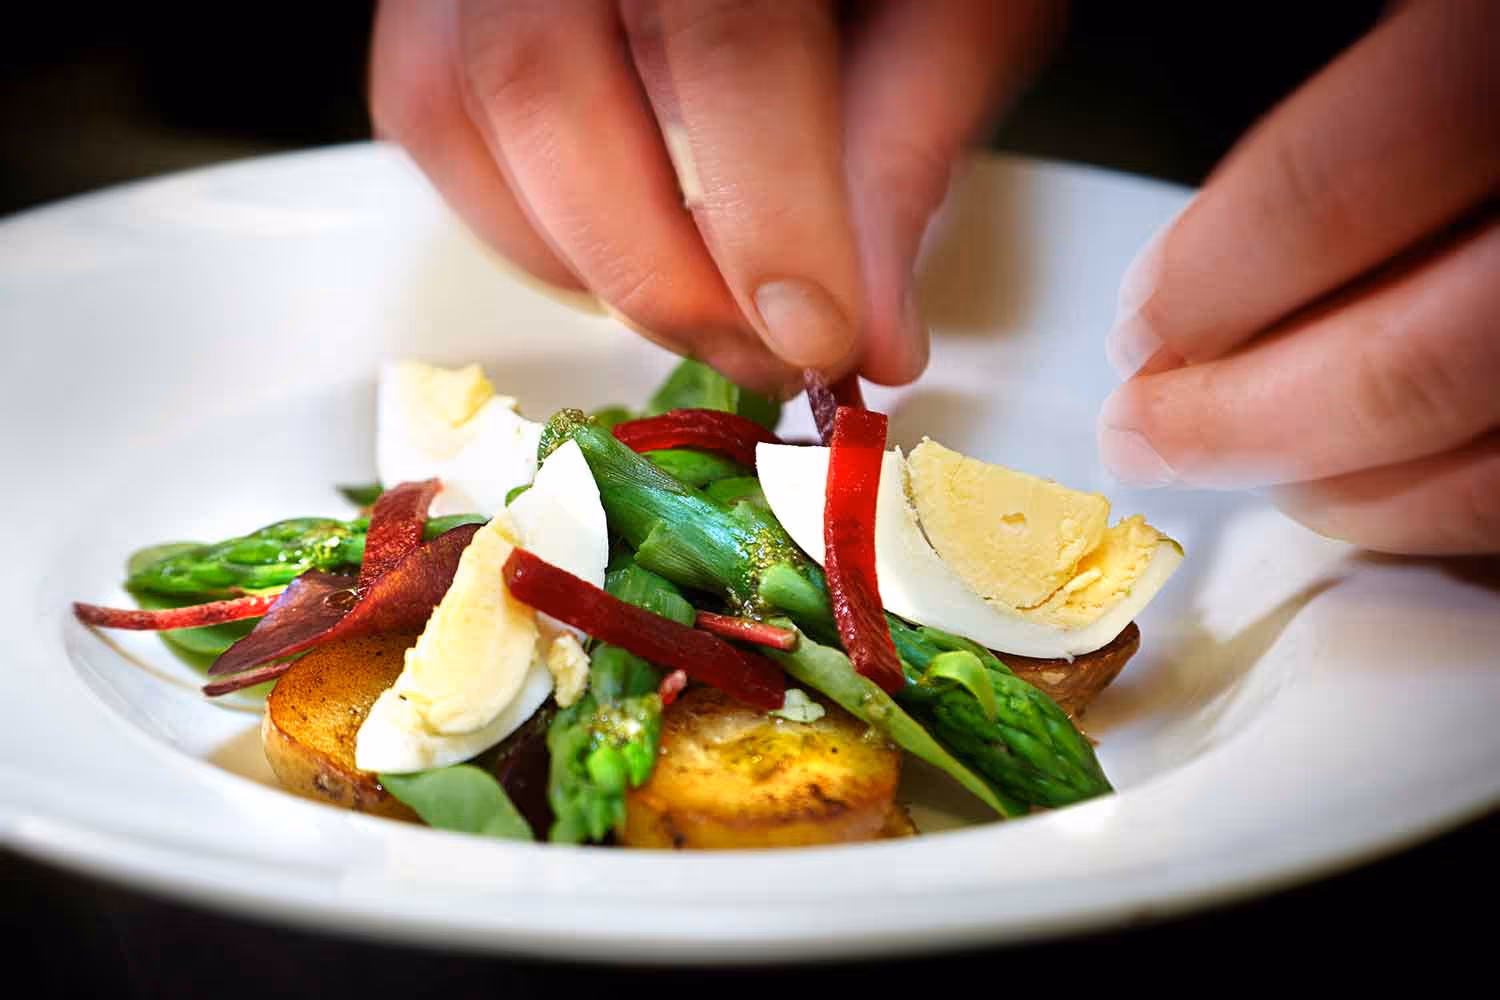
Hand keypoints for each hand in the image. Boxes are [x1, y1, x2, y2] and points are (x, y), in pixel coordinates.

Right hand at [370, 0, 1059, 394]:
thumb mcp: (945, 14)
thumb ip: (899, 159)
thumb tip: (871, 340)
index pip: (729, 41)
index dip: (773, 215)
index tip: (821, 341)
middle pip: (549, 87)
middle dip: (663, 274)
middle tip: (766, 358)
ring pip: (461, 111)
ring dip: (584, 262)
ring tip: (704, 310)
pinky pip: (428, 114)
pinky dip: (516, 222)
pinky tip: (614, 253)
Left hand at [1098, 0, 1498, 553]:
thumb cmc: (1492, 65)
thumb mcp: (1435, 23)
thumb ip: (1327, 136)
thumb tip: (1184, 271)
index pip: (1335, 192)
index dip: (1206, 280)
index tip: (1141, 326)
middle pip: (1411, 367)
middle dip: (1238, 422)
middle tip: (1144, 429)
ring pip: (1489, 467)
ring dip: (1336, 487)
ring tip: (1241, 461)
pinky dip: (1438, 507)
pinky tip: (1363, 478)